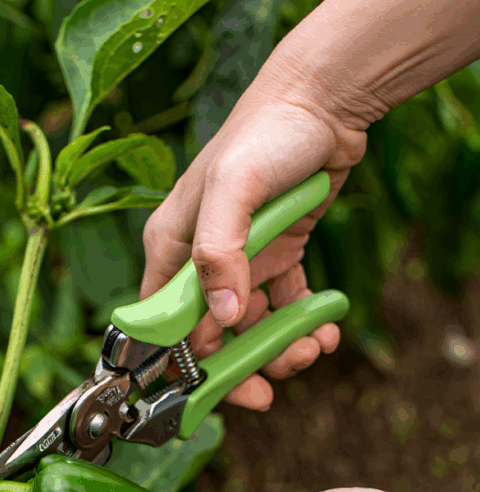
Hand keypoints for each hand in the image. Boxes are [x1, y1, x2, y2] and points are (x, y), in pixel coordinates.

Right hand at [140, 49, 367, 410]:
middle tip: (271, 390)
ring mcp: (241, 260)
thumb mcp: (234, 189)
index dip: (186, 367)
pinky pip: (285, 306)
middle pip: (209, 338)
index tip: (220, 392)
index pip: (164, 327)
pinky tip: (326, 329)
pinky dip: (305, 324)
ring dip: (281, 349)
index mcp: (170, 249)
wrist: (324, 99)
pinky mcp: (277, 255)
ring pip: (251, 328)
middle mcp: (200, 261)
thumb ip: (219, 253)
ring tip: (313, 348)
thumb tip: (221, 318)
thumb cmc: (267, 133)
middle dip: (241, 367)